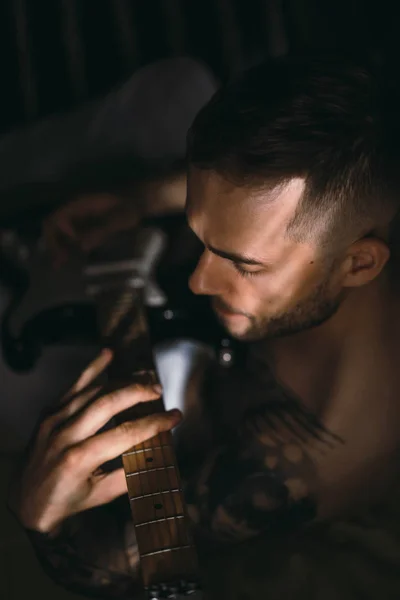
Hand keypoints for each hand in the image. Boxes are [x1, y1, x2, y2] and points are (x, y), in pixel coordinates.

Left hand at [9, 349, 181, 533]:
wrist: (23, 503)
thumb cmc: (64, 502)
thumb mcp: (99, 496)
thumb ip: (129, 475)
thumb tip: (157, 455)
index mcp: (79, 459)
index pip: (126, 434)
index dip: (155, 423)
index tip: (175, 416)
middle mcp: (64, 435)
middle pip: (108, 403)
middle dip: (138, 392)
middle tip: (159, 391)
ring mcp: (53, 420)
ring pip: (93, 391)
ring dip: (121, 381)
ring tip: (144, 379)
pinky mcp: (48, 413)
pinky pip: (73, 386)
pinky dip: (92, 369)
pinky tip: (108, 354)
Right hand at [43, 193, 141, 266]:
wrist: (138, 201)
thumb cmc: (129, 207)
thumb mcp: (119, 219)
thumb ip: (102, 230)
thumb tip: (82, 245)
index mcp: (79, 204)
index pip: (56, 218)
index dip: (58, 233)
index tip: (71, 245)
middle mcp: (74, 210)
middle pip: (53, 225)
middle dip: (53, 244)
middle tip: (59, 263)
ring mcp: (79, 217)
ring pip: (59, 232)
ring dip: (58, 247)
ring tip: (60, 265)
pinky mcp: (84, 225)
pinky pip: (70, 235)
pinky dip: (67, 247)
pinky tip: (70, 259)